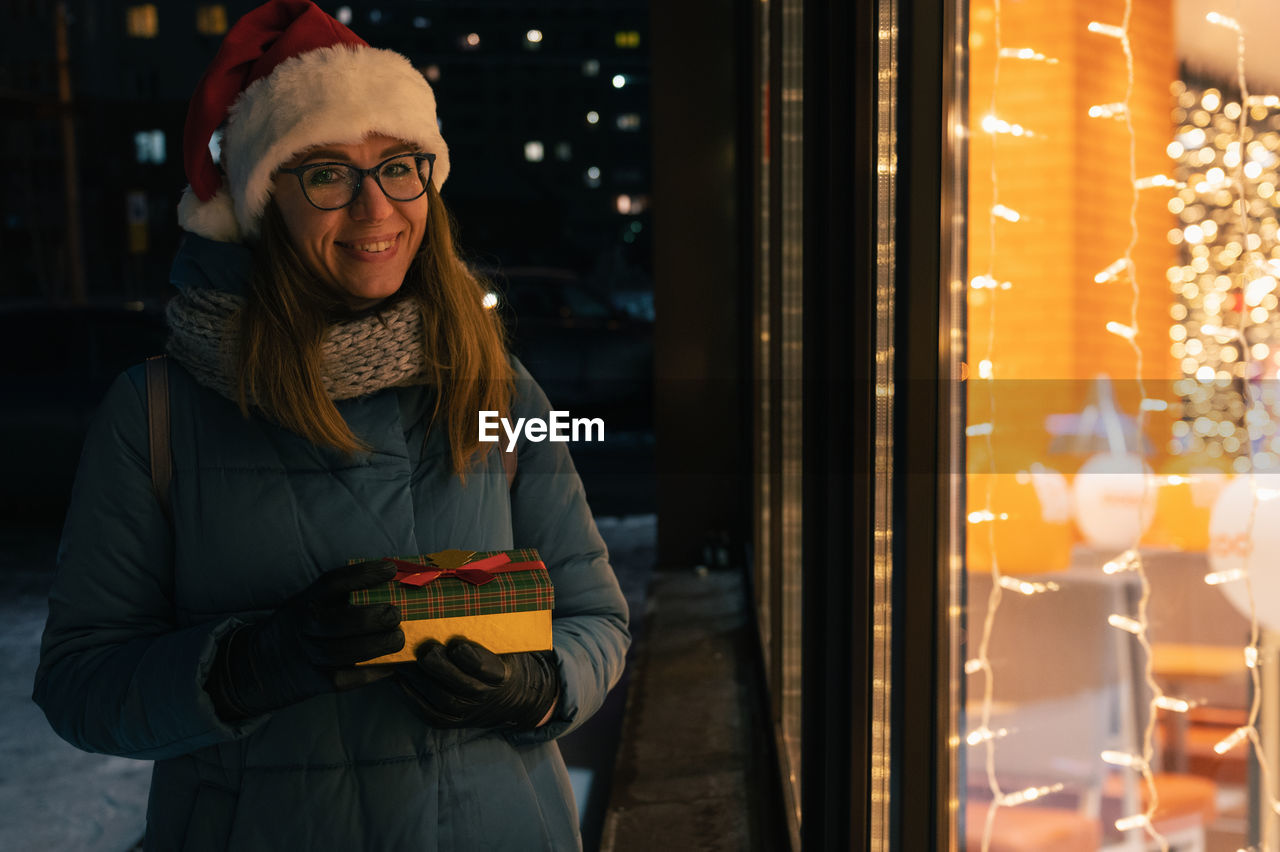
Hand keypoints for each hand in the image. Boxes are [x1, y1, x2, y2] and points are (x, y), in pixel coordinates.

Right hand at [205, 561, 404, 719]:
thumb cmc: (297, 627)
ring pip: (343, 653)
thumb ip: (338, 596)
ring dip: (377, 645)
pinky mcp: (315, 682)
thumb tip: (390, 583)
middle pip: (338, 623)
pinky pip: (346, 679)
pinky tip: (391, 666)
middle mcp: (303, 628)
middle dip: (372, 618)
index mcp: (304, 602)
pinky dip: (371, 673)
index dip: (363, 575)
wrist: (260, 665)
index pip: (332, 583)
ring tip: (398, 638)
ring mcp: (307, 656)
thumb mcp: (307, 604)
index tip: (391, 570)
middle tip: (395, 614)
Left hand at [396, 637, 559, 729]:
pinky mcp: (453, 721)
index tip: (457, 643)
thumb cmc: (506, 661)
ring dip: (419, 680)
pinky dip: (412, 698)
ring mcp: (468, 712)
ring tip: (404, 661)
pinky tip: (400, 681)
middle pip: (459, 685)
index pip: (483, 667)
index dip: (468, 656)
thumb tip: (470, 597)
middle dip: (439, 667)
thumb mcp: (507, 646)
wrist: (517, 698)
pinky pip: (430, 713)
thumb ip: (490, 630)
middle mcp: (484, 695)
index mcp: (501, 674)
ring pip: (440, 699)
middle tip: (425, 649)